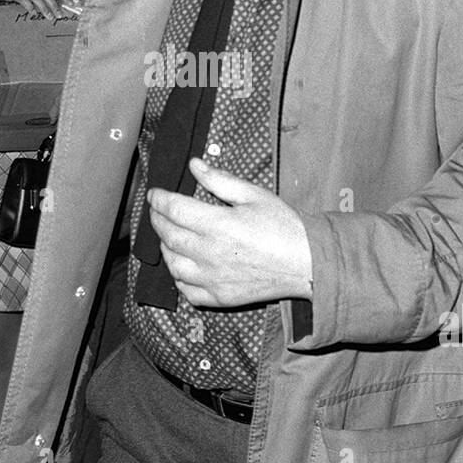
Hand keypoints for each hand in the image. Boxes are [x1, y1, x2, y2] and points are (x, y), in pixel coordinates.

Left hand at [146, 159, 312, 307]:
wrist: (307, 263)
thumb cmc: (283, 226)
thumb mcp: (254, 195)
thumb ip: (220, 180)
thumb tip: (195, 165)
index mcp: (218, 225)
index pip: (174, 209)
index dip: (159, 199)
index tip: (154, 194)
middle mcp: (210, 254)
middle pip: (169, 236)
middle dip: (158, 220)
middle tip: (157, 211)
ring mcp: (213, 279)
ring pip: (173, 265)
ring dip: (165, 248)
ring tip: (169, 237)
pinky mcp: (220, 297)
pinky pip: (187, 290)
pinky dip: (178, 278)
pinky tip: (183, 266)